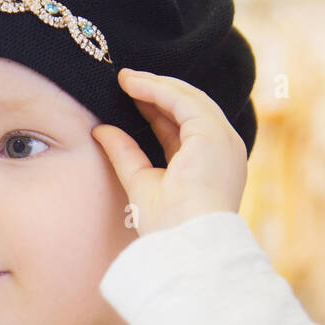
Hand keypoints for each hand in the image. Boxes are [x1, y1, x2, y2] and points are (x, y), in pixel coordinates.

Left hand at [91, 68, 247, 237]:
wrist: (186, 246)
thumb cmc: (168, 229)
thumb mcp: (141, 183)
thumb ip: (125, 154)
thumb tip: (100, 129)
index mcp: (212, 166)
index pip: (185, 129)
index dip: (158, 111)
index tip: (132, 99)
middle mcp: (224, 150)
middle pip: (190, 109)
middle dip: (157, 93)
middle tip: (126, 81)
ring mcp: (223, 140)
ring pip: (189, 99)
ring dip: (155, 85)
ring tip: (125, 78)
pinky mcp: (213, 134)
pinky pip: (183, 100)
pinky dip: (157, 89)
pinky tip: (132, 84)